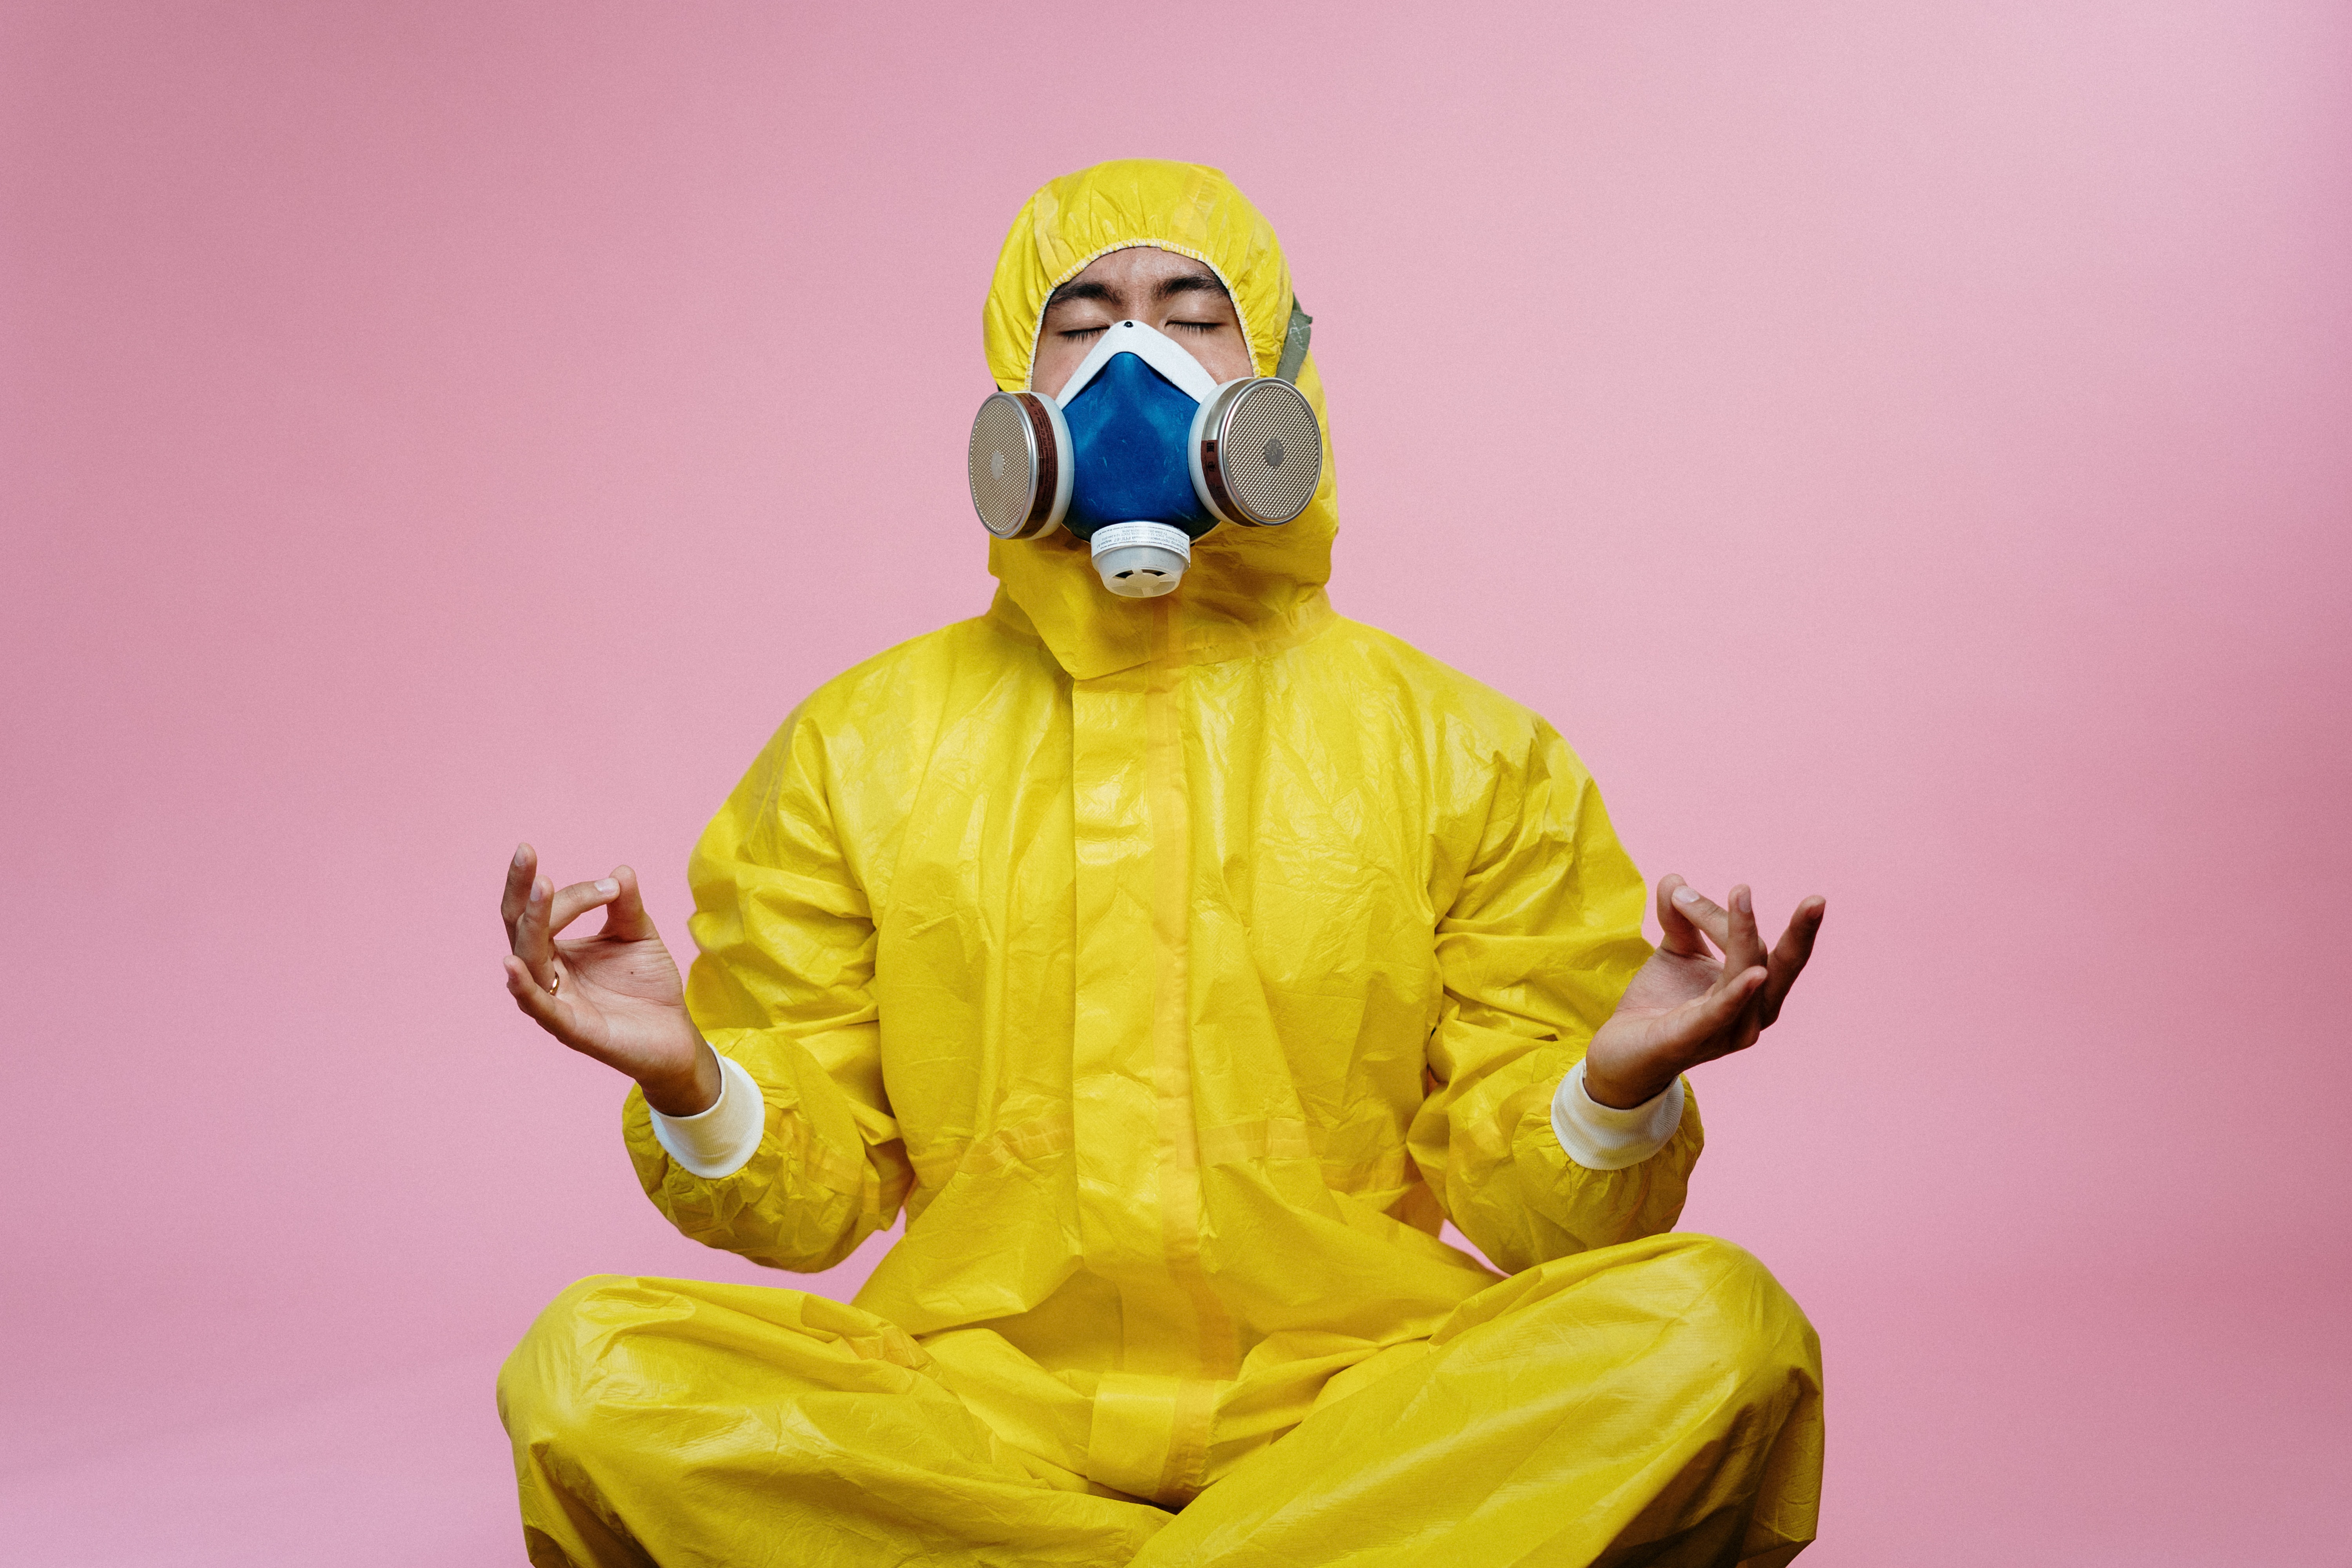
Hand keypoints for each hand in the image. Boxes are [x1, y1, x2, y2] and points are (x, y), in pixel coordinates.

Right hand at [499, 843, 719, 1115]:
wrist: (675, 1035)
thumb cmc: (648, 987)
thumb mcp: (638, 936)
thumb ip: (625, 907)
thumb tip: (620, 871)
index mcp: (557, 951)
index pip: (546, 912)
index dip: (572, 893)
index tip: (611, 885)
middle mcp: (548, 975)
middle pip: (521, 929)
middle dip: (522, 890)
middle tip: (527, 852)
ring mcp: (555, 1003)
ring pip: (529, 961)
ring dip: (533, 923)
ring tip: (540, 888)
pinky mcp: (571, 1029)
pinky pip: (540, 1007)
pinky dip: (524, 987)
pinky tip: (513, 964)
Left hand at [1582, 875, 1824, 1108]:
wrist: (1621, 1052)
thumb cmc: (1660, 1003)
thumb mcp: (1675, 953)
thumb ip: (1680, 917)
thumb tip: (1674, 879)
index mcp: (1753, 993)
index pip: (1756, 946)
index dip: (1729, 915)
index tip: (1681, 892)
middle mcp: (1751, 1016)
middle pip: (1782, 970)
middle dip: (1802, 935)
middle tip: (1817, 900)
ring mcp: (1726, 1032)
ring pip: (1747, 979)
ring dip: (1742, 936)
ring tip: (1742, 895)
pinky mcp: (1693, 1040)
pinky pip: (1720, 1014)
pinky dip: (1738, 993)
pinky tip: (1753, 973)